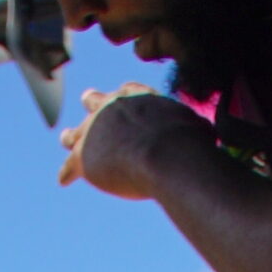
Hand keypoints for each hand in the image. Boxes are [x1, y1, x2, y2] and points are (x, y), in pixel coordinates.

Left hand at [57, 85, 207, 197]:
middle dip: (93, 103)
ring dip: (71, 137)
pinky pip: (69, 166)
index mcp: (138, 97)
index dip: (125, 96)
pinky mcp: (82, 156)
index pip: (128, 91)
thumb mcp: (196, 125)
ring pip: (75, 133)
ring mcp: (93, 131)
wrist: (166, 154)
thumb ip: (193, 127)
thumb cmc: (188, 142)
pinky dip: (67, 173)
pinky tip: (63, 179)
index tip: (122, 96)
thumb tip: (208, 134)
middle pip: (96, 102)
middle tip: (88, 99)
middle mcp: (112, 107)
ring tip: (66, 138)